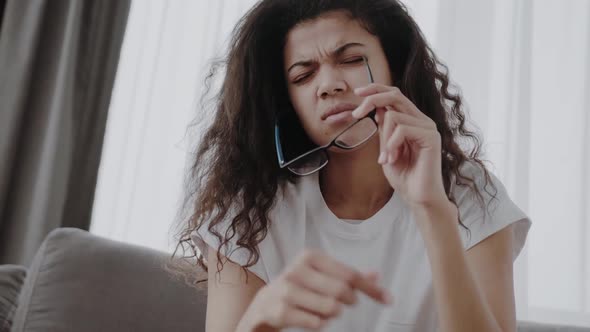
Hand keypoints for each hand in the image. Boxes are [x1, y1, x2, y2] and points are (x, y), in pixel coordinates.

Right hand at [244, 250, 390, 330]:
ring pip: (331, 308)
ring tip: (324, 309)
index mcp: (310, 256)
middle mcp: (297, 270)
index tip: (388, 300)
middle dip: (350, 301)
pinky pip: (317, 323)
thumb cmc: (300, 287)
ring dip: (333, 313)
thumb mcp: (321, 275)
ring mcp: (288, 291)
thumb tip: (377, 275)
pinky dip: (320, 323)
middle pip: (342, 291)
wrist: (265, 303)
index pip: (350, 274)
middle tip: (345, 303)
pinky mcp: (282, 311)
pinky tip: (310, 316)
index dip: (371, 289)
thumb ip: (348, 275)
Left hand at [352, 84, 447, 208]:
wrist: (418, 197)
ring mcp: (428, 127)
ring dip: (383, 139)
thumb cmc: (404, 176)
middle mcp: (422, 120)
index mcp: (412, 121)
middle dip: (372, 99)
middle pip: (395, 95)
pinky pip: (402, 129)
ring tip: (385, 159)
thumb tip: (375, 107)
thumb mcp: (386, 148)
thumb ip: (384, 129)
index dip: (376, 89)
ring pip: (394, 116)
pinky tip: (391, 159)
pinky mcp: (431, 137)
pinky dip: (391, 144)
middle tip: (356, 113)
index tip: (357, 92)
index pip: (395, 95)